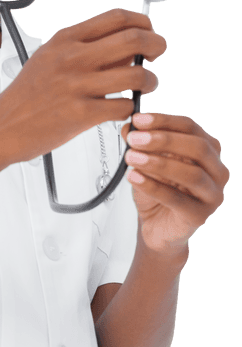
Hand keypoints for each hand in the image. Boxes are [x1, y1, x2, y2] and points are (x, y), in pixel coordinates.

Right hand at [0, 9, 163, 166]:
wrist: (1, 128)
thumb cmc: (26, 97)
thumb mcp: (49, 59)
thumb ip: (83, 50)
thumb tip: (124, 49)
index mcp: (66, 39)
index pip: (117, 17)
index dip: (142, 22)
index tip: (149, 31)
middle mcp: (73, 57)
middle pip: (134, 39)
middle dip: (156, 44)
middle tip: (158, 53)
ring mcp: (78, 85)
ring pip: (136, 75)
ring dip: (149, 80)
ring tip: (146, 86)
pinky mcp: (82, 114)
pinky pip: (124, 107)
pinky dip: (132, 109)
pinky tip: (124, 111)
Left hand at [122, 112, 229, 253]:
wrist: (156, 226)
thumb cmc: (158, 191)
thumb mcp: (147, 162)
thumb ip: (140, 144)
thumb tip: (129, 126)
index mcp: (209, 150)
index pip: (190, 128)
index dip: (164, 121)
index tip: (138, 120)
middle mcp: (217, 171)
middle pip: (197, 148)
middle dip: (164, 140)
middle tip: (134, 139)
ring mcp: (213, 195)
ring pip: (191, 174)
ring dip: (158, 163)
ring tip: (131, 158)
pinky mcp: (200, 216)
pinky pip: (177, 199)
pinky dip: (153, 187)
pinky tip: (134, 177)